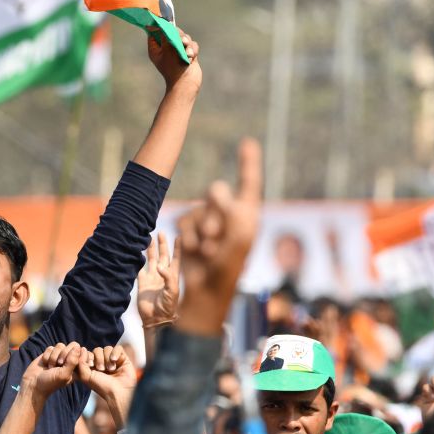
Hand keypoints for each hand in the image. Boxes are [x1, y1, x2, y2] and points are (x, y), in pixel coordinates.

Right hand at [21, 343, 83, 405]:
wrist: (33, 383)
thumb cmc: (50, 382)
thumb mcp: (64, 374)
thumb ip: (72, 361)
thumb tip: (78, 347)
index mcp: (77, 367)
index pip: (82, 352)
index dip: (75, 354)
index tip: (67, 363)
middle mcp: (70, 360)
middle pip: (72, 345)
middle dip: (63, 354)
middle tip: (58, 365)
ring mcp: (59, 356)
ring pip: (60, 345)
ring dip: (53, 356)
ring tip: (50, 366)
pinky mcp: (50, 353)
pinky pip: (51, 347)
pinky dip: (47, 355)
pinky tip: (45, 364)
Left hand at [77, 346, 135, 427]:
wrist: (119, 392)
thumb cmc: (102, 387)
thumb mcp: (86, 376)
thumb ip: (80, 363)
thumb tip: (83, 349)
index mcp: (93, 366)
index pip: (88, 353)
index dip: (88, 357)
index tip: (90, 365)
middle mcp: (102, 362)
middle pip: (97, 350)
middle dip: (98, 358)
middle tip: (102, 369)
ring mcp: (113, 360)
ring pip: (107, 348)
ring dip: (107, 358)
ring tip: (111, 369)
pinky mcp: (122, 358)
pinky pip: (118, 348)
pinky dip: (115, 353)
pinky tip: (115, 361)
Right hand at [137, 232, 180, 326]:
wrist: (156, 318)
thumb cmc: (168, 306)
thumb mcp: (172, 291)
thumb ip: (167, 277)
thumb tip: (159, 266)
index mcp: (172, 276)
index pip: (176, 258)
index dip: (177, 248)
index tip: (178, 236)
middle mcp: (162, 275)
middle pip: (163, 256)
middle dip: (162, 245)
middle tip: (160, 233)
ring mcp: (152, 278)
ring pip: (151, 260)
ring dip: (150, 250)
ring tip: (148, 238)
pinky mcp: (142, 282)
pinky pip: (139, 268)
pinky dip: (137, 261)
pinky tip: (136, 252)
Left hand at [148, 26, 200, 93]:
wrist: (185, 83)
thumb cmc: (173, 67)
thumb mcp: (167, 48)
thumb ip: (165, 34)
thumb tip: (163, 24)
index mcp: (156, 48)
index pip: (154, 33)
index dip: (159, 26)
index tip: (165, 22)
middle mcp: (166, 48)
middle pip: (172, 32)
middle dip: (179, 35)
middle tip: (182, 41)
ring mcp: (177, 51)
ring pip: (184, 37)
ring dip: (187, 43)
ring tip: (187, 52)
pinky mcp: (188, 53)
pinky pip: (192, 45)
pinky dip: (192, 50)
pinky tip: (191, 57)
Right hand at [176, 138, 262, 335]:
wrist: (206, 290)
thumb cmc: (229, 266)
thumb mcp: (237, 235)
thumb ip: (229, 207)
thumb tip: (215, 188)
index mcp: (248, 215)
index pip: (249, 182)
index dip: (248, 162)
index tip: (247, 143)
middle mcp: (228, 216)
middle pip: (216, 193)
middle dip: (214, 211)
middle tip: (216, 236)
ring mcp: (208, 223)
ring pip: (198, 208)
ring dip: (201, 230)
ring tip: (208, 251)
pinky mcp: (190, 232)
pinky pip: (184, 221)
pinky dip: (189, 236)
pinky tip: (196, 252)